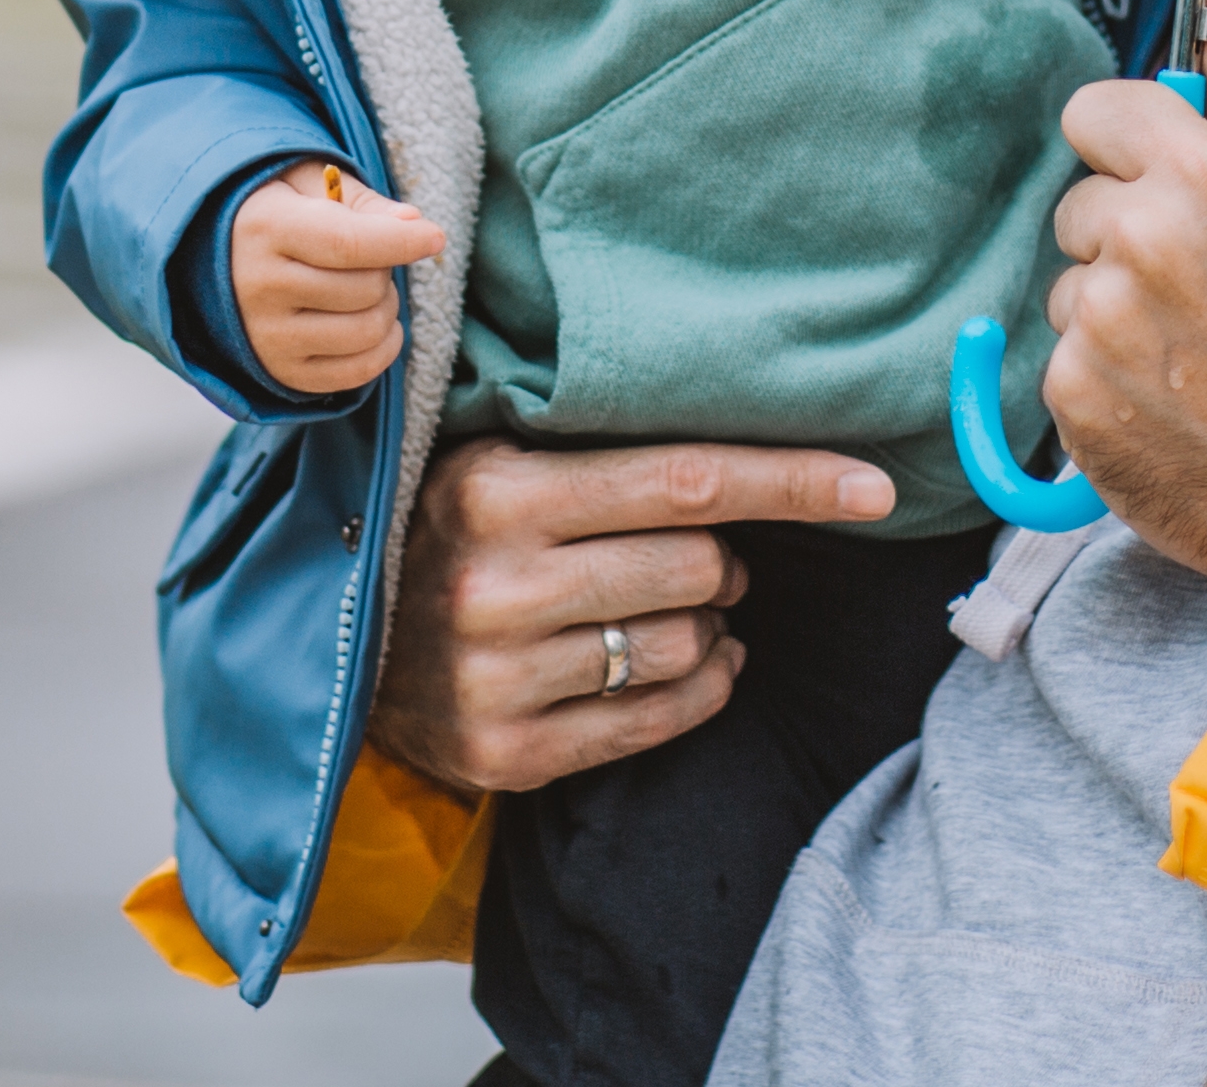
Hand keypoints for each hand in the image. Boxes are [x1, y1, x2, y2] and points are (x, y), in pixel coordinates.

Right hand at [232, 163, 446, 399]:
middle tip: (370, 257)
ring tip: (367, 288)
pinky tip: (373, 322)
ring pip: (367, 331)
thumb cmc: (278, 211)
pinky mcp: (284, 372)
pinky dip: (383, 348)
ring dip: (387, 308)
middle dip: (386, 269)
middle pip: (365, 288)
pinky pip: (358, 372)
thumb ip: (362, 201)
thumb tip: (413, 222)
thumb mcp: (309, 184)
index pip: (349, 243)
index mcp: (266, 229)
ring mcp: (269, 337)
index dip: (402, 241)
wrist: (217, 261)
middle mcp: (261, 288)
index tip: (435, 236)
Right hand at [369, 435, 898, 793]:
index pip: (685, 482)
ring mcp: (499, 678)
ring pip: (686, 645)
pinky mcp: (509, 754)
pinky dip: (702, 687)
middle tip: (703, 556)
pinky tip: (695, 662)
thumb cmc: (444, 531)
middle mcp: (496, 585)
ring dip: (709, 626)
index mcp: (495, 490)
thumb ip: (600, 452)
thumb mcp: (493, 462)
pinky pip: (660, 718)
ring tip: (669, 609)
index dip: (794, 483)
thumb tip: (753, 454)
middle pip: (699, 566)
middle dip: (728, 559)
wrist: (332, 640)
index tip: (874, 486)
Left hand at [1041, 0, 1206, 615]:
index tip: (1168, 180)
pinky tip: (1173, 394)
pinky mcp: (1073, 398)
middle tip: (1205, 282)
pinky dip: (1106, 375)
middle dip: (1129, 229)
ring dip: (1115, 306)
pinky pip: (1062, 357)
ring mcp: (1098, 324)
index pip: (1095, 111)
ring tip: (1197, 348)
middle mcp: (1138, 239)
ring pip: (1071, 282)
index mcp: (1201, 172)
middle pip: (1081, 200)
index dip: (1133, 144)